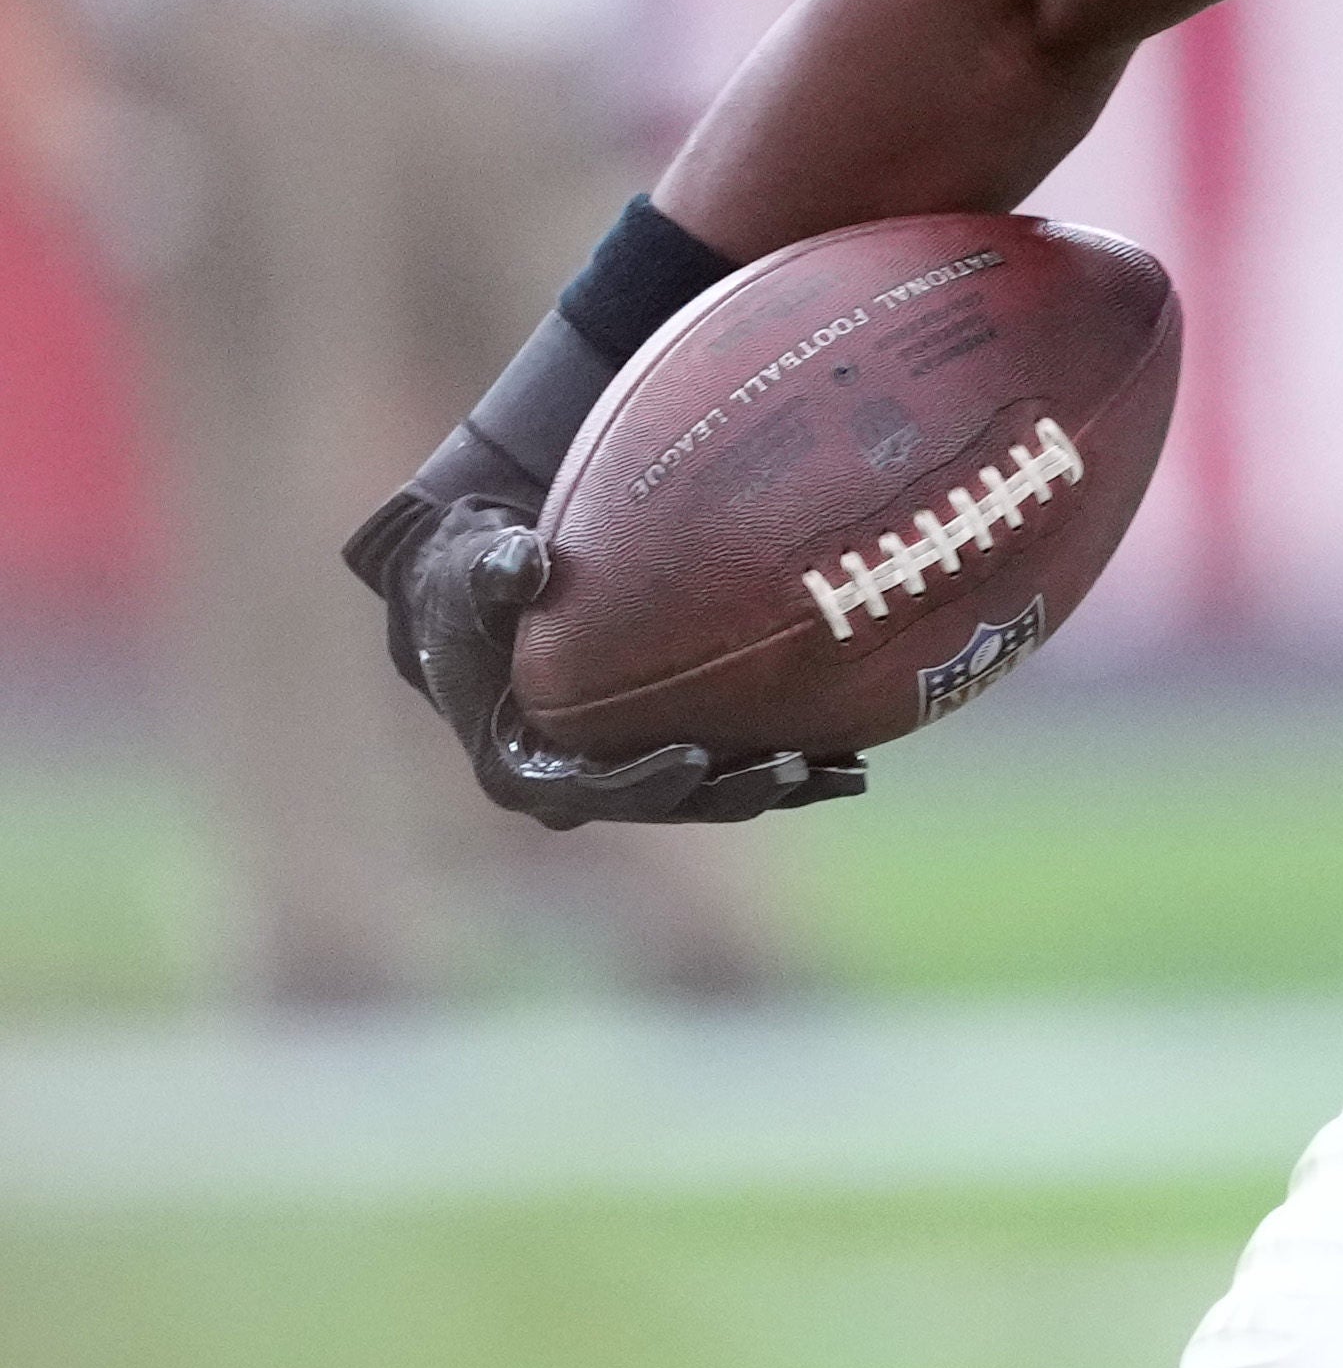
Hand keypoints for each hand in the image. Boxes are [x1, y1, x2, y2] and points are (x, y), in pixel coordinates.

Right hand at [350, 494, 865, 829]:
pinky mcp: (660, 741)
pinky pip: (729, 760)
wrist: (484, 591)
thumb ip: (492, 573)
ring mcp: (622, 767)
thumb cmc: (468, 582)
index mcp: (521, 764)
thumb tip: (525, 563)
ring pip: (707, 793)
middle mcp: (575, 781)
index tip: (693, 760)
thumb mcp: (468, 571)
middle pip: (664, 803)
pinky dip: (785, 758)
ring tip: (842, 774)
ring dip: (774, 787)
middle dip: (728, 793)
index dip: (639, 783)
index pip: (585, 791)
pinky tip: (848, 753)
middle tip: (792, 770)